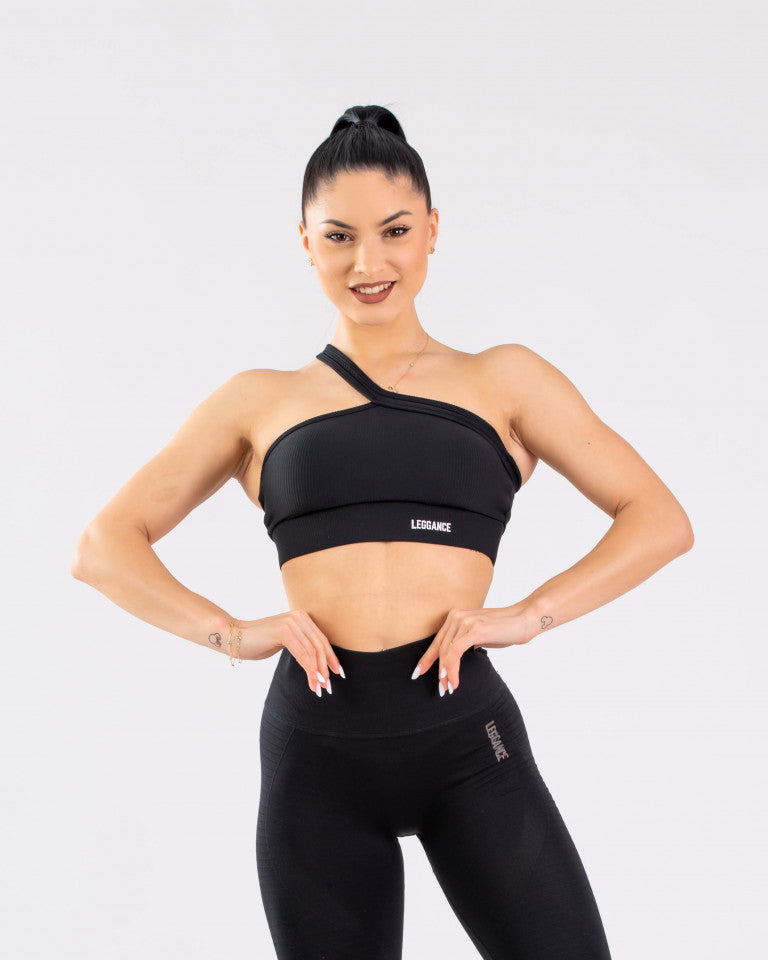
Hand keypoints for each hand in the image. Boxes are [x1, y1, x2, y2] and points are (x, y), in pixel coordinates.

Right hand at [231, 610, 345, 694]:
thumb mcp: (285, 642)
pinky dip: (309, 669)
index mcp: (302, 617)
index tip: (338, 673)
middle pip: (320, 646)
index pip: (321, 640)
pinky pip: (302, 653)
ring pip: (312, 651)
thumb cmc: (259, 642)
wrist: (235, 637)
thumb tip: (318, 663)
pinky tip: (312, 681)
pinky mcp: (284, 631)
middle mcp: (299, 616)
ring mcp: (292, 622)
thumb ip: (301, 645)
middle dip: (325, 668)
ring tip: (319, 688)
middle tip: (328, 686)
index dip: (331, 657)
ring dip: (317, 672)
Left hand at [412, 605, 536, 695]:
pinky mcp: (474, 629)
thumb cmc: (504, 630)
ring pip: (446, 652)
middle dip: (437, 671)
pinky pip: (456, 651)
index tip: (418, 673)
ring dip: (445, 673)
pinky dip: (452, 668)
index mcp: (455, 617)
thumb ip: (465, 643)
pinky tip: (453, 680)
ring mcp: (465, 621)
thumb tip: (454, 660)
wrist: (524, 620)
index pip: (437, 641)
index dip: (427, 658)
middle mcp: (456, 616)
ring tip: (448, 689)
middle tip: (440, 689)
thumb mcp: (479, 636)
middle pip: (439, 647)